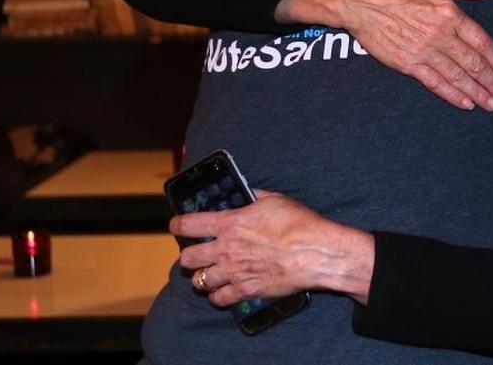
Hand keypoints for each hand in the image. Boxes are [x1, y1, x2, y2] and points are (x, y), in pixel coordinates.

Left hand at [171, 190, 374, 306]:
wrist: (315, 252)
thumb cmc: (298, 224)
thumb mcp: (274, 200)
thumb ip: (253, 197)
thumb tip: (246, 194)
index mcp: (230, 223)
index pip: (188, 224)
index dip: (177, 225)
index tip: (176, 226)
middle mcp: (226, 249)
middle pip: (188, 258)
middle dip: (190, 255)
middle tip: (197, 253)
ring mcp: (234, 272)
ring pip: (200, 281)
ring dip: (203, 276)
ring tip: (210, 273)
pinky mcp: (246, 290)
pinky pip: (219, 299)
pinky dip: (218, 296)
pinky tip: (222, 291)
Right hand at [282, 0, 492, 111]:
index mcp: (449, 14)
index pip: (482, 43)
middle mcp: (440, 35)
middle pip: (474, 64)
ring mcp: (423, 51)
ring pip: (458, 77)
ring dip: (478, 93)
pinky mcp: (407, 63)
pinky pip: (435, 83)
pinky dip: (452, 95)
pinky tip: (466, 104)